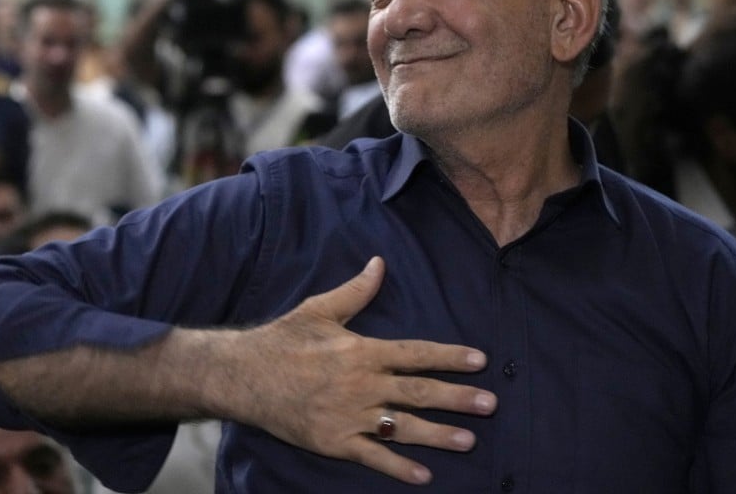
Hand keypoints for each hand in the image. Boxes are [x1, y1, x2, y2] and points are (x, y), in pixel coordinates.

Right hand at [221, 256, 494, 484]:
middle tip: (491, 404)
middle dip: (457, 398)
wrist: (244, 376)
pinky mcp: (334, 441)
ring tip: (470, 441)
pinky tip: (423, 475)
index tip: (480, 361)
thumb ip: (356, 290)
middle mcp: (362, 384)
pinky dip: (398, 467)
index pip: (416, 353)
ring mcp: (349, 416)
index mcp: (362, 351)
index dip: (450, 357)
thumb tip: (379, 262)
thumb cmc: (283, 339)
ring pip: (403, 428)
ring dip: (439, 435)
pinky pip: (373, 456)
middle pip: (419, 392)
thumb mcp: (319, 309)